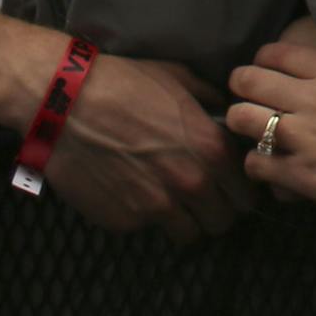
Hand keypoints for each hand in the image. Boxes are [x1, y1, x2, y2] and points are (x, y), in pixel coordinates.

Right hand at [43, 53, 252, 240]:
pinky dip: (147, 218)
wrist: (68, 106)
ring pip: (190, 234)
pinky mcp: (122, 221)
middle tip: (208, 200)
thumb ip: (211, 101)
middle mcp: (190, 183)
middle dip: (220, 212)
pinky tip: (136, 194)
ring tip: (178, 205)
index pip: (247, 192)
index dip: (244, 191)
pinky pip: (147, 228)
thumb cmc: (128, 86)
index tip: (234, 187)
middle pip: (223, 221)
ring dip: (188, 222)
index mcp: (211, 150)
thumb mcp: (182, 81)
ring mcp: (155, 207)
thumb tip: (225, 110)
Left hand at [226, 39, 315, 219]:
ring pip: (243, 119)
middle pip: (250, 81)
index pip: (277, 53)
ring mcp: (302, 136)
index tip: (264, 70)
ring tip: (253, 130)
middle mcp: (312, 97)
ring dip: (243, 122)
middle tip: (247, 97)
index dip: (262, 60)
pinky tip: (267, 164)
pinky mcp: (299, 173)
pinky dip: (255, 163)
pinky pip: (255, 162)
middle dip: (242, 86)